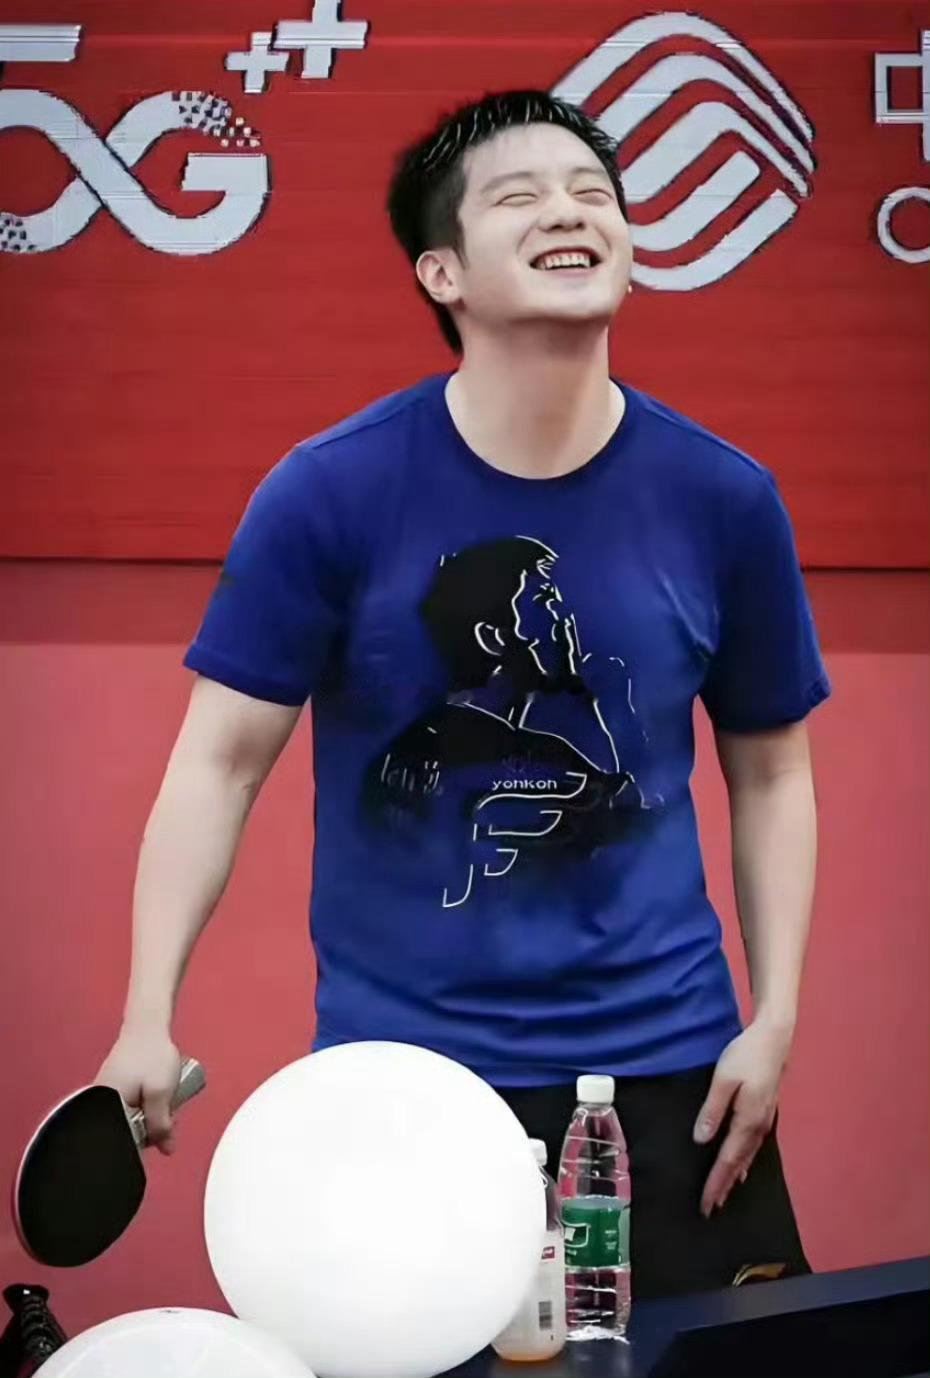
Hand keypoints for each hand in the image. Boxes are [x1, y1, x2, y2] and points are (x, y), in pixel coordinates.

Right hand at [96, 1023, 181, 1155]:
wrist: (148, 1026)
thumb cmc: (151, 1055)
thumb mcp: (161, 1094)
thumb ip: (161, 1125)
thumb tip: (166, 1149)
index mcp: (106, 1107)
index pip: (122, 1140)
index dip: (145, 1141)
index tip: (161, 1132)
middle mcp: (100, 1103)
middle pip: (126, 1130)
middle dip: (149, 1126)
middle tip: (167, 1109)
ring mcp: (106, 1095)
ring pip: (130, 1118)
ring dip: (149, 1114)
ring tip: (162, 1096)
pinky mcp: (114, 1089)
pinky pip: (129, 1107)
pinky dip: (144, 1105)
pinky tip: (154, 1093)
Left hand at [693, 1017, 793, 1217]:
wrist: (775, 1038)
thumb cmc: (746, 1055)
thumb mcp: (723, 1080)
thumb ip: (712, 1110)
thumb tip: (702, 1140)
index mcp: (746, 1121)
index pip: (728, 1160)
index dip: (716, 1183)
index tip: (706, 1204)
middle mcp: (758, 1126)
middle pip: (739, 1163)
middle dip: (724, 1185)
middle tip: (711, 1208)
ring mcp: (764, 1120)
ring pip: (747, 1156)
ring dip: (734, 1176)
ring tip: (724, 1193)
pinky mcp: (764, 1111)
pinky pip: (752, 1145)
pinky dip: (744, 1160)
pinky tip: (742, 1165)